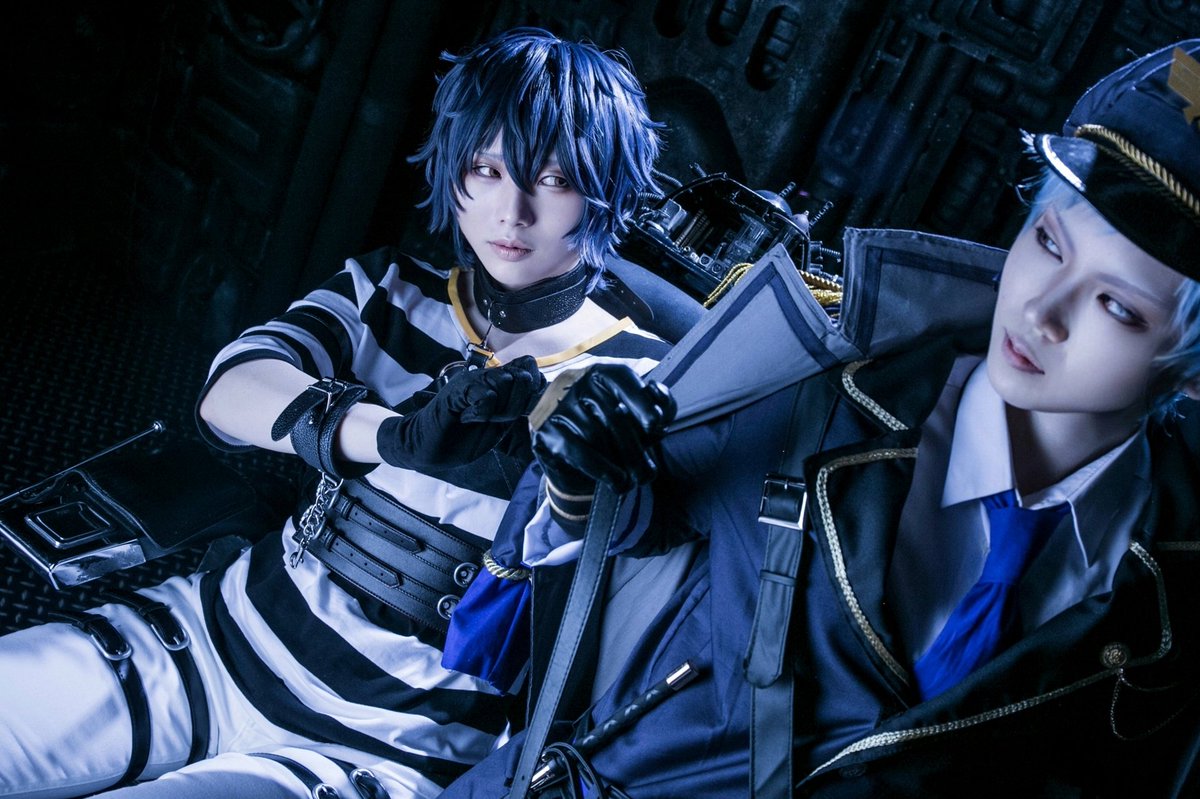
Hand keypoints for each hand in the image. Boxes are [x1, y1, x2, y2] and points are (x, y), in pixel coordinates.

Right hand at [377, 355, 544, 468]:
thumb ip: (521, 409)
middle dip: (519, 404)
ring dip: (501, 409)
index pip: (530, 366)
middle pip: (524, 377)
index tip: (523, 411)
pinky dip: (483, 411)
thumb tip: (544, 398)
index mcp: (500, 382)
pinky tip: (469, 418)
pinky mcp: (457, 392)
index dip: (535, 389)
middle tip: (499, 418)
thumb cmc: (466, 436)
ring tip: (481, 418)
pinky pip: (485, 395)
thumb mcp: (501, 424)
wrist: (431, 447)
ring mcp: (472, 381)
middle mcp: (487, 376)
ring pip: (506, 383)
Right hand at [531, 363, 674, 495]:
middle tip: (646, 473)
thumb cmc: (610, 435)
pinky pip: (578, 451)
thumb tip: (659, 408)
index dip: (643, 403)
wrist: (569, 461)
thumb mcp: (636, 420)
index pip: (624, 380)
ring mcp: (559, 407)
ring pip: (597, 436)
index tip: (655, 427)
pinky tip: (615, 480)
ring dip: (619, 464)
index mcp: (602, 374)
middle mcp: (578, 384)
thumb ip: (655, 410)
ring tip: (629, 481)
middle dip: (635, 449)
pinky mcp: (546, 432)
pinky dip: (601, 469)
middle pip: (614, 415)